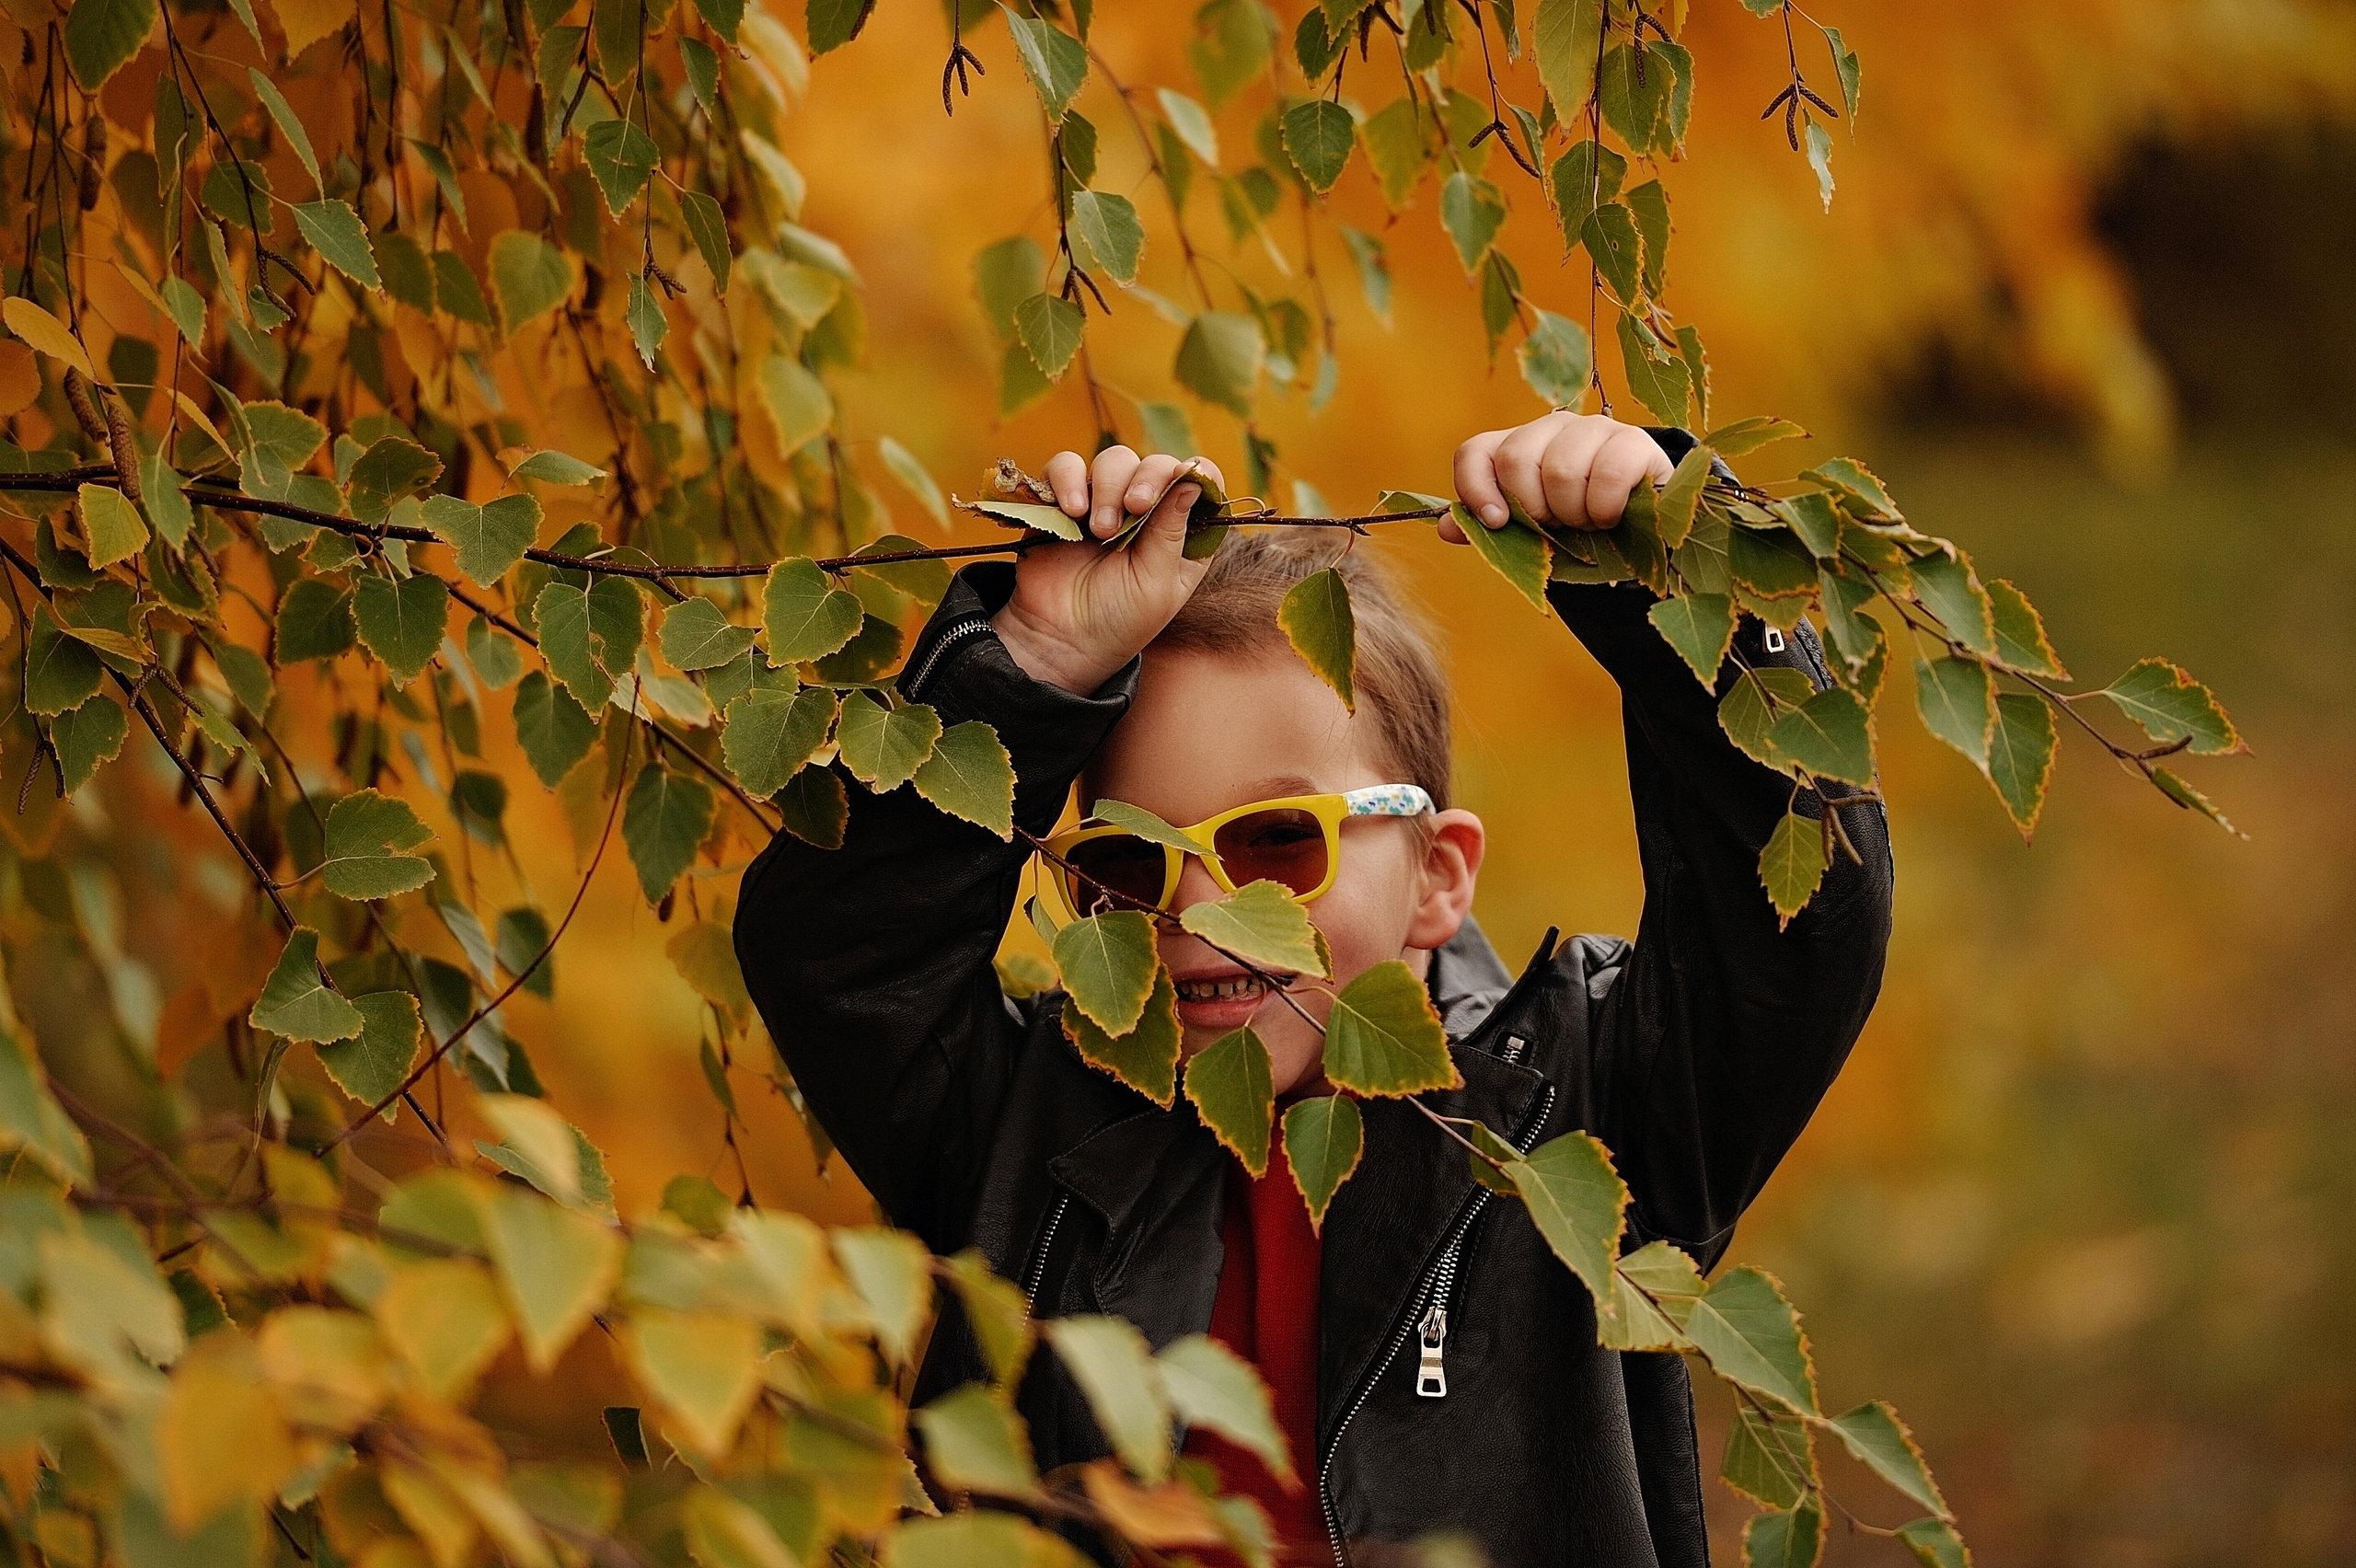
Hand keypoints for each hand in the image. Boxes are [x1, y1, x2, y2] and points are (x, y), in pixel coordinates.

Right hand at [990, 446, 1225, 695]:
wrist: (1060, 639)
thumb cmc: (1119, 620)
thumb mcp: (1157, 583)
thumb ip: (1171, 532)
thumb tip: (1193, 480)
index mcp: (1180, 533)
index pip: (1199, 484)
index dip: (1197, 472)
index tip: (1187, 474)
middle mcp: (1145, 512)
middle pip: (1154, 465)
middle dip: (1147, 479)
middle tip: (1134, 507)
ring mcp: (1103, 503)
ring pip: (1113, 461)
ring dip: (1108, 486)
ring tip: (1099, 529)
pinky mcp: (1063, 501)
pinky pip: (1065, 466)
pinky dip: (1068, 479)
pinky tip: (1071, 509)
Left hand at [1445, 412, 1674, 540]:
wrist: (1645, 528)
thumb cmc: (1578, 528)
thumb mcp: (1530, 532)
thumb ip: (1491, 527)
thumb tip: (1447, 528)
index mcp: (1518, 446)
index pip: (1475, 453)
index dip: (1476, 489)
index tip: (1497, 523)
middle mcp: (1552, 428)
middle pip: (1517, 459)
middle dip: (1534, 508)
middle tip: (1557, 524)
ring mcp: (1593, 429)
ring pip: (1561, 469)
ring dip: (1573, 513)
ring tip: (1587, 522)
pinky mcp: (1634, 441)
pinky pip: (1609, 474)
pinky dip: (1604, 508)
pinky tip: (1610, 517)